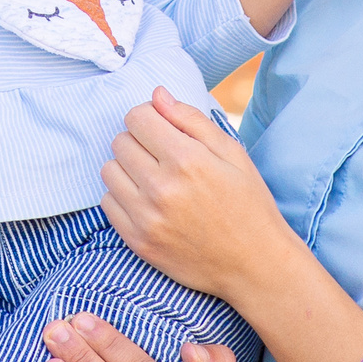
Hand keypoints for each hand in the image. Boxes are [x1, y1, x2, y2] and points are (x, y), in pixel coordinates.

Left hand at [102, 88, 297, 298]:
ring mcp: (146, 218)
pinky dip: (122, 197)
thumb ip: (191, 120)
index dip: (149, 117)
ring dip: (127, 169)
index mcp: (186, 160)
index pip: (137, 117)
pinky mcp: (138, 241)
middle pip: (120, 142)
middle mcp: (161, 187)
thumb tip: (157, 95)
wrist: (255, 265)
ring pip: (108, 171)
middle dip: (138, 141)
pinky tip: (148, 202)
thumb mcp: (232, 153)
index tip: (162, 129)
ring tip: (154, 179)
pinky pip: (107, 203)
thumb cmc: (248, 205)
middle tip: (162, 156)